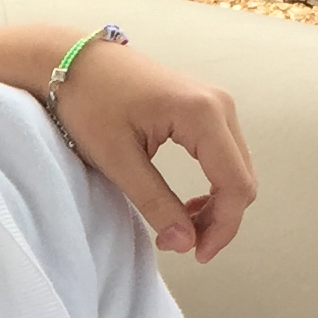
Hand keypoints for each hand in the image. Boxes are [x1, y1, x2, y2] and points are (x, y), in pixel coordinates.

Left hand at [50, 37, 256, 263]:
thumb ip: (154, 201)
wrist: (74, 62)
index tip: (195, 255)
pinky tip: (186, 205)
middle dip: (220, 220)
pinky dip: (213, 186)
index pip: (235, 185)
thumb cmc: (89, 102)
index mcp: (202, 114)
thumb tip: (185, 243)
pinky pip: (226, 156)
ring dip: (217, 206)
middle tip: (182, 245)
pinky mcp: (206, 108)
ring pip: (237, 170)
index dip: (222, 228)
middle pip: (243, 179)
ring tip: (180, 227)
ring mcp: (216, 104)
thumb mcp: (117, 159)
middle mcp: (220, 105)